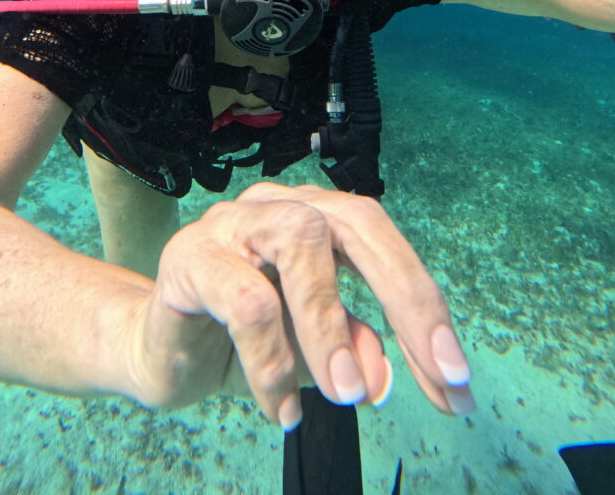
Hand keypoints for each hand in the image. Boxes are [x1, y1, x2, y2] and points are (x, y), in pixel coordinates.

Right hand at [119, 182, 473, 427]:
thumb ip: (352, 346)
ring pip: (300, 243)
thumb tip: (384, 373)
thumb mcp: (313, 353)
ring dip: (332, 326)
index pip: (382, 241)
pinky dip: (271, 362)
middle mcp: (279, 205)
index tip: (455, 378)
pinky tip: (280, 409)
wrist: (158, 352)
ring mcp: (232, 222)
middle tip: (434, 376)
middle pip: (354, 224)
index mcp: (316, 217)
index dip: (423, 303)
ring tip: (347, 396)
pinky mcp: (189, 255)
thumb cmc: (244, 344)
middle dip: (403, 299)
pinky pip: (245, 300)